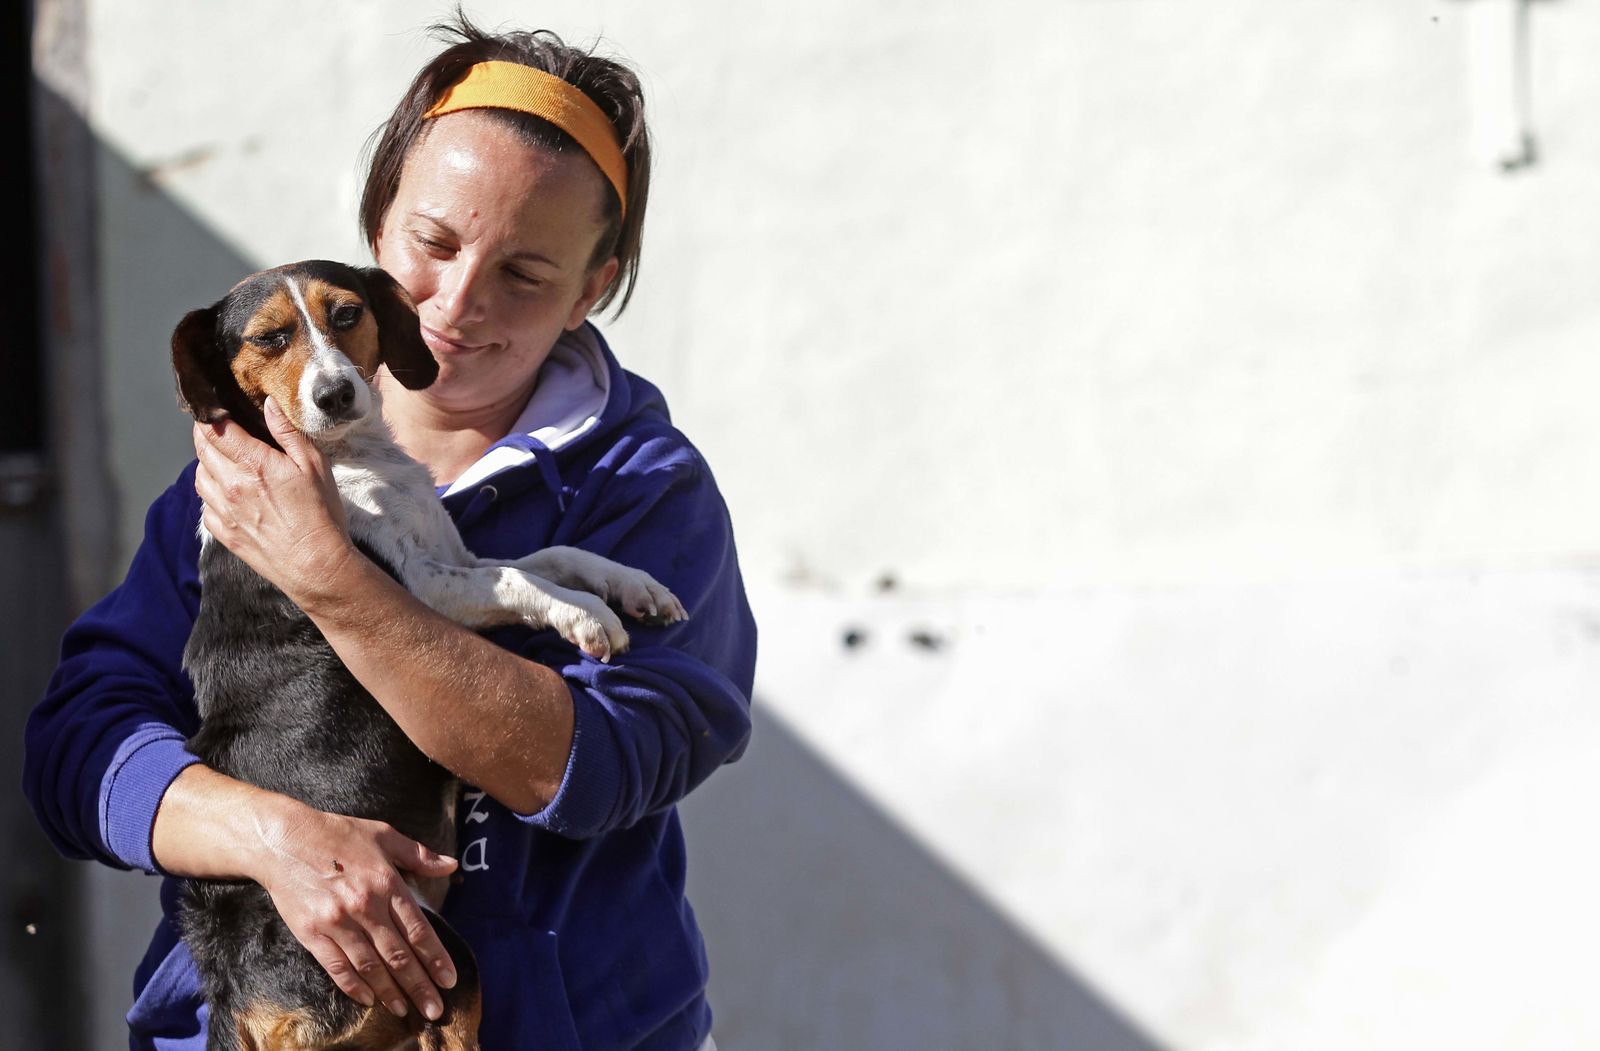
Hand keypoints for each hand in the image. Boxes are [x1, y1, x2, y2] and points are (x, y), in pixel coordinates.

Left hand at [193, 397, 352, 603]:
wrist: (316, 565)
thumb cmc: (322, 514)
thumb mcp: (315, 465)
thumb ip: (288, 432)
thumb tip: (268, 403)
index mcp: (253, 464)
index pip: (214, 428)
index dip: (210, 413)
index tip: (216, 407)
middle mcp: (230, 485)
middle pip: (201, 449)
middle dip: (206, 434)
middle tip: (220, 429)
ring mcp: (223, 511)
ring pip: (198, 476)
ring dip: (207, 463)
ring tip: (226, 461)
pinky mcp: (223, 532)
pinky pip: (204, 504)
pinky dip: (211, 493)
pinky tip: (230, 493)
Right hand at [248, 803, 460, 1020]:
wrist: (283, 840)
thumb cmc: (338, 834)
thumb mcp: (384, 835)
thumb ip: (419, 855)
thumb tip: (451, 866)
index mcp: (387, 883)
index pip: (418, 930)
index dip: (436, 958)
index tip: (449, 979)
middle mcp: (365, 906)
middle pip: (398, 955)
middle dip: (419, 986)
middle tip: (434, 1010)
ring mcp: (337, 922)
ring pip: (370, 966)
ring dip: (390, 992)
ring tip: (405, 1010)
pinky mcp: (312, 933)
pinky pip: (337, 966)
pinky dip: (354, 986)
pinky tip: (369, 1000)